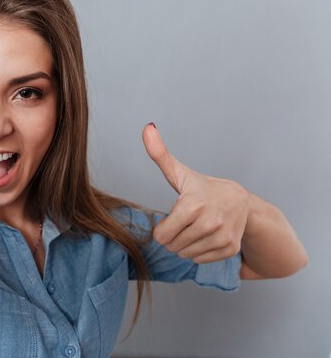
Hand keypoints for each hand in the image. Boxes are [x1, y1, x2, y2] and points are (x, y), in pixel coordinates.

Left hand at [142, 123, 249, 263]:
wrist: (241, 201)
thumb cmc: (202, 188)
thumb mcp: (180, 173)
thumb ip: (160, 154)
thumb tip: (147, 128)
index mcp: (192, 206)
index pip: (162, 236)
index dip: (162, 229)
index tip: (173, 217)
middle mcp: (209, 223)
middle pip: (172, 246)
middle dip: (173, 237)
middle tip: (186, 223)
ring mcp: (222, 237)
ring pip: (185, 254)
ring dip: (185, 245)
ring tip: (196, 228)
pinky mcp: (230, 249)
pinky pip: (200, 260)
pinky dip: (199, 251)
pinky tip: (208, 236)